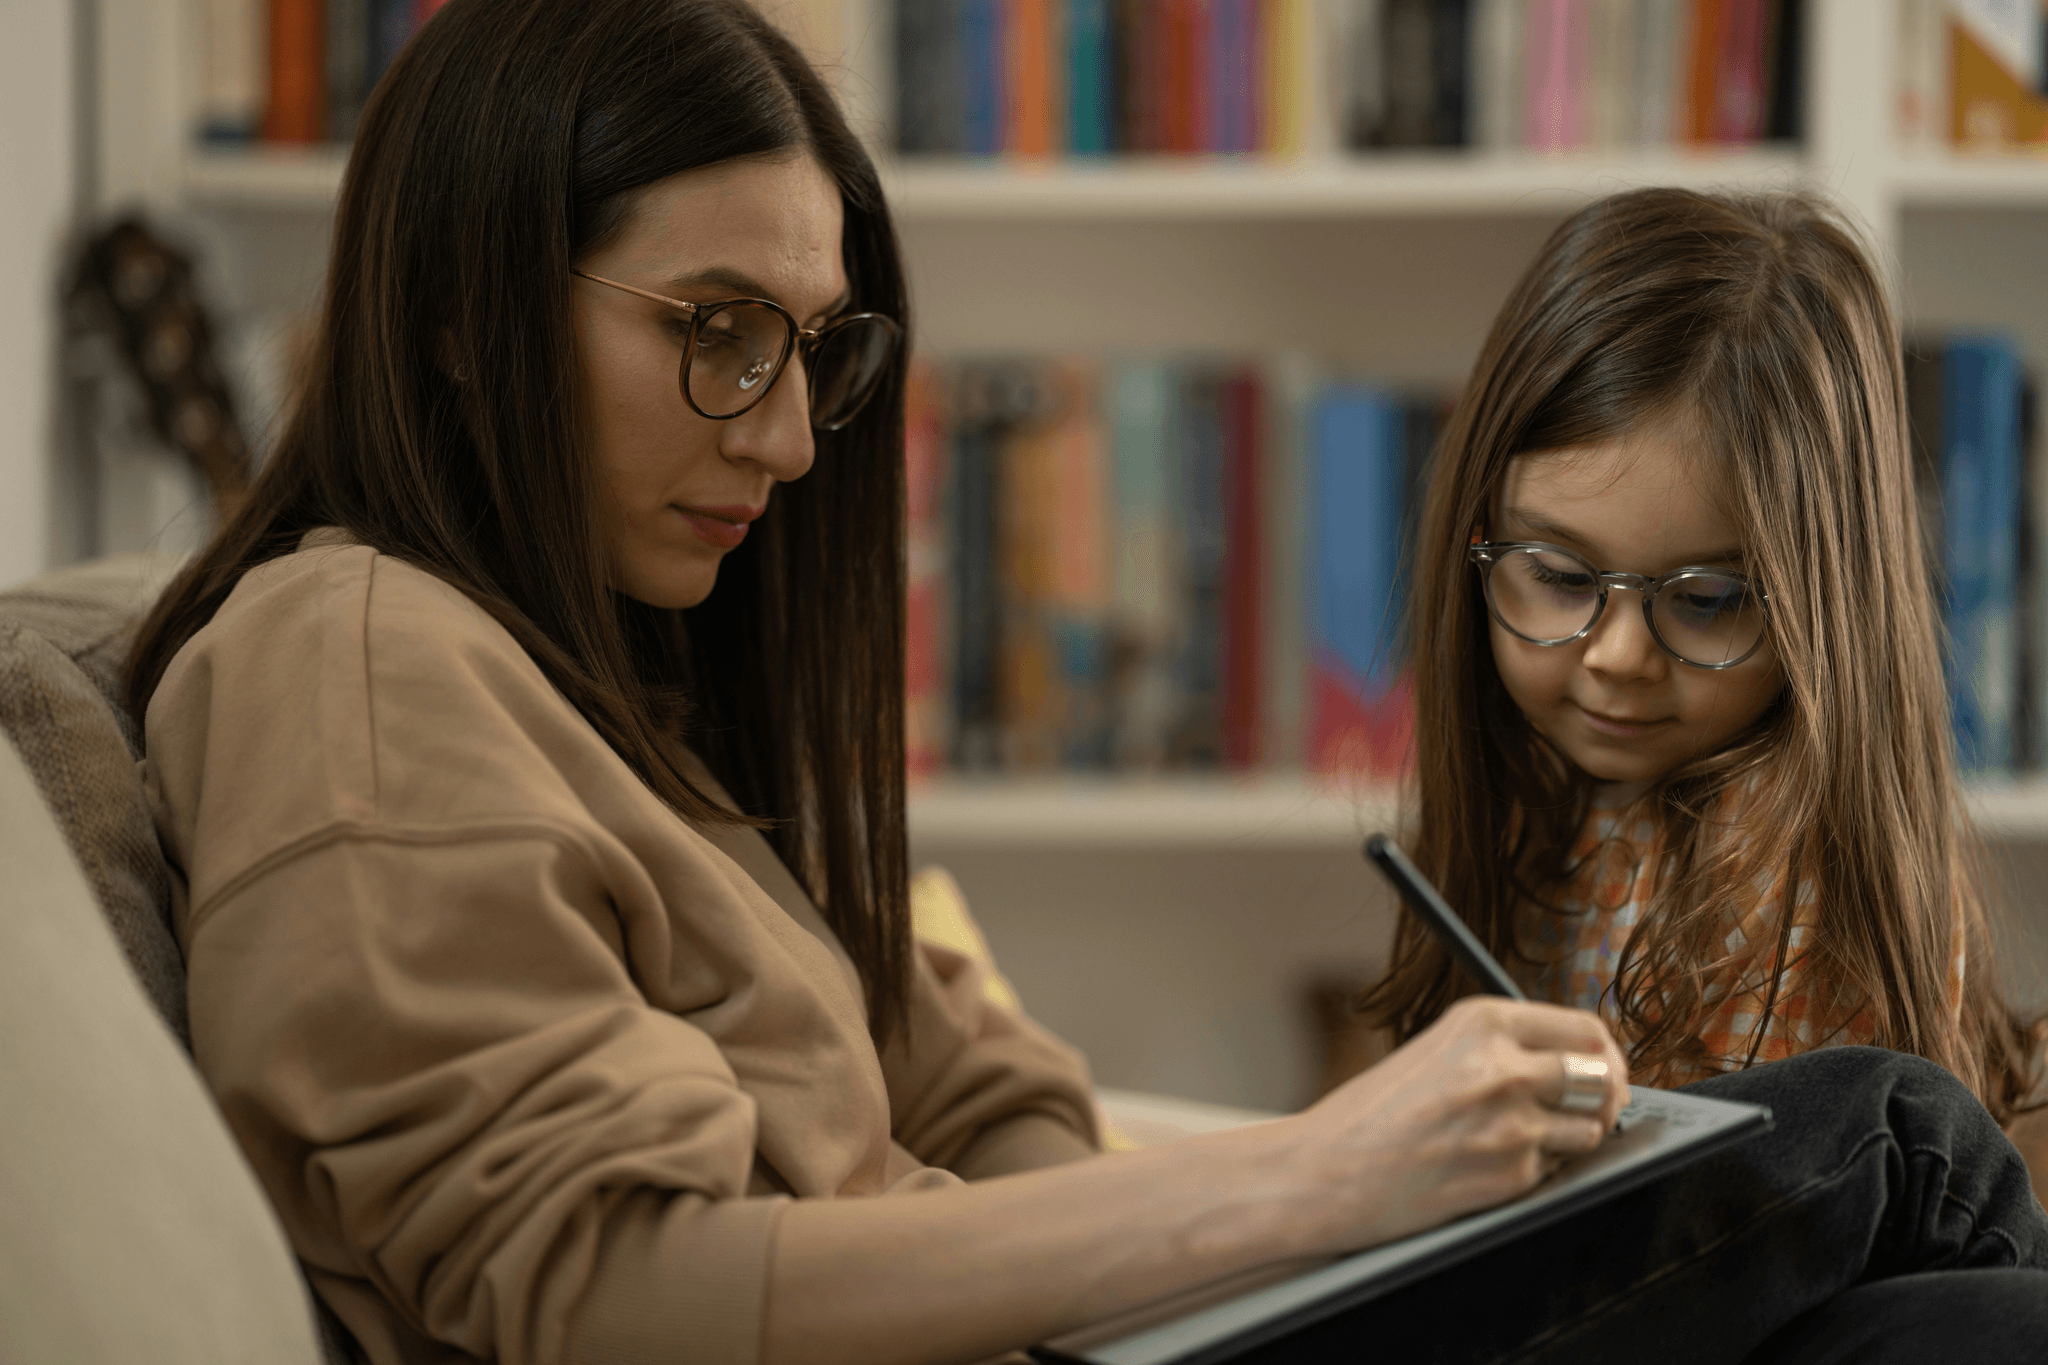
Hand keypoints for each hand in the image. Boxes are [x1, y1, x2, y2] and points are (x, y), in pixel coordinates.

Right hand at [1280, 996, 1629, 1254]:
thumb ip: (1502, 1046)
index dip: (1605, 1051)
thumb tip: (1576, 1059)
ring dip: (1572, 1136)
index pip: (1585, 1028)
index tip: (1606, 1064)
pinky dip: (1536, 1170)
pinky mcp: (1512, 1175)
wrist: (1328, 1170)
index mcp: (1484, 1022)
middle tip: (1599, 1103)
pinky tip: (1492, 1164)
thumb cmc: (1371, 1113)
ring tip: (1526, 1137)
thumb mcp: (1437, 1050)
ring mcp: (1513, 1124)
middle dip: (1609, 1093)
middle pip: (1603, 1075)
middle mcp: (1505, 1066)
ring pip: (1590, 1128)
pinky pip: (1555, 1170)